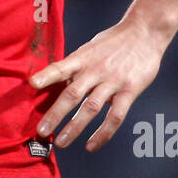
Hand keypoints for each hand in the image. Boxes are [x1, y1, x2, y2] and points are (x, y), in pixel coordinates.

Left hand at [28, 18, 165, 151]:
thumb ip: (77, 67)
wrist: (145, 31)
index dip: (46, 75)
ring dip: (74, 127)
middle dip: (55, 114)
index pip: (61, 67)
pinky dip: (102, 134)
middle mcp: (95, 70)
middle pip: (72, 93)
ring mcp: (113, 81)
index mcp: (83, 58)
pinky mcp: (129, 91)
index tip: (32, 84)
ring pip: (91, 108)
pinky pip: (115, 117)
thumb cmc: (114, 41)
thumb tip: (61, 86)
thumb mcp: (91, 48)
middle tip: (41, 131)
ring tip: (61, 142)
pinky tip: (91, 145)